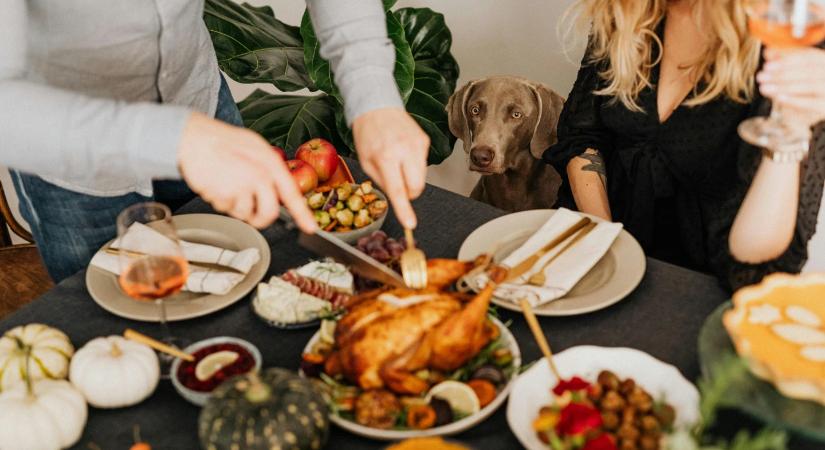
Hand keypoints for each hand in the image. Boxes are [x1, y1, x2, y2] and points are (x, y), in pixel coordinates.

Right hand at [177, 112, 316, 231]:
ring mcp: (243, 186)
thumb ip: (268, 168)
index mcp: (270, 162)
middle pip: (269, 213)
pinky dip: (220, 201)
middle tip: (252, 214)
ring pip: (245, 213)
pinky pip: (226, 209)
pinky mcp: (225, 194)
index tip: (310, 228)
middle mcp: (260, 175)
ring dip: (235, 206)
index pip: (291, 193)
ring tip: (226, 185)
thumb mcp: (254, 147)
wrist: (192, 138)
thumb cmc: (222, 141)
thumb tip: (277, 190)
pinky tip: (215, 184)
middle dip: (260, 219)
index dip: (302, 213)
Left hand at [352, 108, 428, 228]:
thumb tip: (397, 199)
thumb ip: (382, 181)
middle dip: (409, 193)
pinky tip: (402, 152)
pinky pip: (423, 163)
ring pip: (422, 177)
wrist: (377, 106)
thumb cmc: (368, 134)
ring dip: (411, 178)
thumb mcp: (366, 161)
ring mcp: (417, 144)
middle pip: (417, 187)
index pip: (398, 189)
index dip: (404, 209)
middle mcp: (404, 150)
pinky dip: (413, 164)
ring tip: (397, 163)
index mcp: (386, 156)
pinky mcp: (424, 140)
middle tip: (397, 184)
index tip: (411, 224)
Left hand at [758, 47, 824, 127]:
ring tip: (763, 88)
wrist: (824, 106)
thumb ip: (786, 60)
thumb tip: (768, 52)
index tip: (766, 65)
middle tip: (761, 77)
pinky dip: (794, 100)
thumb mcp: (800, 70)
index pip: (808, 57)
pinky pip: (812, 103)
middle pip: (807, 72)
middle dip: (781, 74)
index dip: (786, 60)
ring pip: (808, 86)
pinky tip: (779, 98)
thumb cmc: (809, 84)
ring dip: (783, 87)